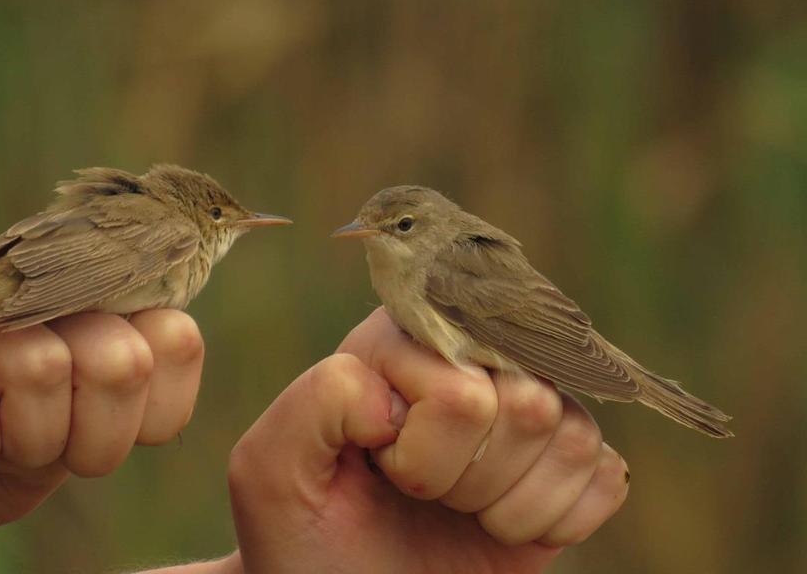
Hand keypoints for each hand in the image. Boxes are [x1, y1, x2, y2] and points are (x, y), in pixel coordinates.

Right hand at [0, 275, 203, 540]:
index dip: (159, 407)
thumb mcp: (22, 468)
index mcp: (77, 328)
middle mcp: (37, 301)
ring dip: (21, 444)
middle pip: (129, 356)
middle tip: (37, 452)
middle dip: (95, 439)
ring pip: (55, 370)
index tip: (97, 439)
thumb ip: (85, 433)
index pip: (179, 340)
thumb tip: (138, 381)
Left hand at [227, 308, 628, 573]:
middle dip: (466, 482)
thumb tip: (402, 399)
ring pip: (573, 436)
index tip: (381, 472)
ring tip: (458, 510)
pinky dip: (558, 520)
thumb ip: (314, 404)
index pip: (459, 391)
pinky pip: (607, 477)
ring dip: (508, 506)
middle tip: (422, 497)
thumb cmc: (304, 537)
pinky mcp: (566, 460)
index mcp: (402, 340)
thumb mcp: (271, 472)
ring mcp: (524, 407)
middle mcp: (471, 356)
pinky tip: (503, 525)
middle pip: (527, 403)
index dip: (421, 458)